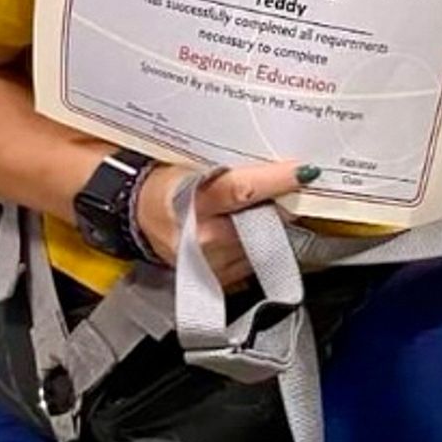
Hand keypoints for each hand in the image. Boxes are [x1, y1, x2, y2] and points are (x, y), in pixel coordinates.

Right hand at [132, 158, 312, 288]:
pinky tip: (241, 234)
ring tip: (251, 213)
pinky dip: (256, 246)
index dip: (277, 181)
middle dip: (280, 206)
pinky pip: (253, 262)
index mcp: (193, 200)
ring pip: (262, 243)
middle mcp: (202, 236)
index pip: (242, 190)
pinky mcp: (217, 278)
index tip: (304, 172)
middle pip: (261, 220)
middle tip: (286, 191)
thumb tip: (274, 162)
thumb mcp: (190, 166)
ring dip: (269, 227)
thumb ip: (230, 168)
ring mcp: (210, 262)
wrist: (136, 215)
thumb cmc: (166, 186)